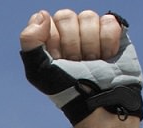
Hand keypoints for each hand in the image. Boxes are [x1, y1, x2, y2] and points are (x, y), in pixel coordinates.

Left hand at [19, 10, 142, 124]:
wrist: (100, 98)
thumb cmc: (67, 87)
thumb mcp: (38, 71)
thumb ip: (30, 41)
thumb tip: (42, 14)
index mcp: (48, 40)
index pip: (47, 21)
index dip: (54, 40)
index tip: (58, 59)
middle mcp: (69, 33)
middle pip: (67, 16)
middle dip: (71, 43)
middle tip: (76, 62)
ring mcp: (90, 31)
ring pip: (88, 16)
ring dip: (90, 45)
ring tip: (92, 61)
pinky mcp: (112, 32)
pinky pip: (108, 21)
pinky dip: (108, 41)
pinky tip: (106, 56)